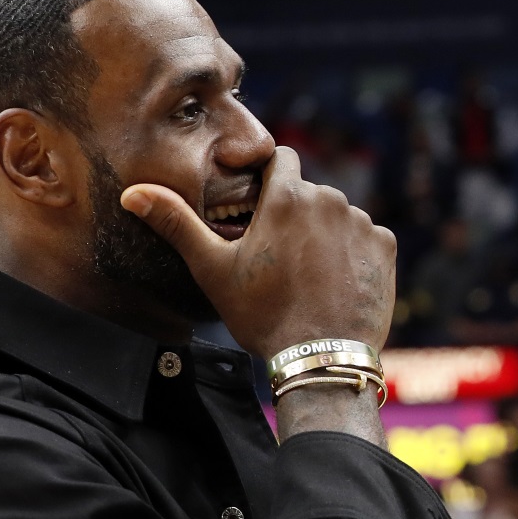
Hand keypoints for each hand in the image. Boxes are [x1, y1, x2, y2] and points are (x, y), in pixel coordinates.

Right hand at [120, 147, 395, 359]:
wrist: (322, 358)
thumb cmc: (263, 315)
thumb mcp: (213, 269)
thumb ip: (176, 223)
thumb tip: (131, 192)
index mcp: (288, 196)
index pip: (280, 160)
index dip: (268, 180)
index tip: (259, 206)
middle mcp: (331, 200)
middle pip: (309, 192)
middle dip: (295, 215)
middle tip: (279, 256)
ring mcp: (363, 223)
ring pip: (338, 216)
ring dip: (325, 234)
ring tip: (308, 275)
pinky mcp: (386, 248)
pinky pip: (366, 238)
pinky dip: (352, 253)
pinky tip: (335, 282)